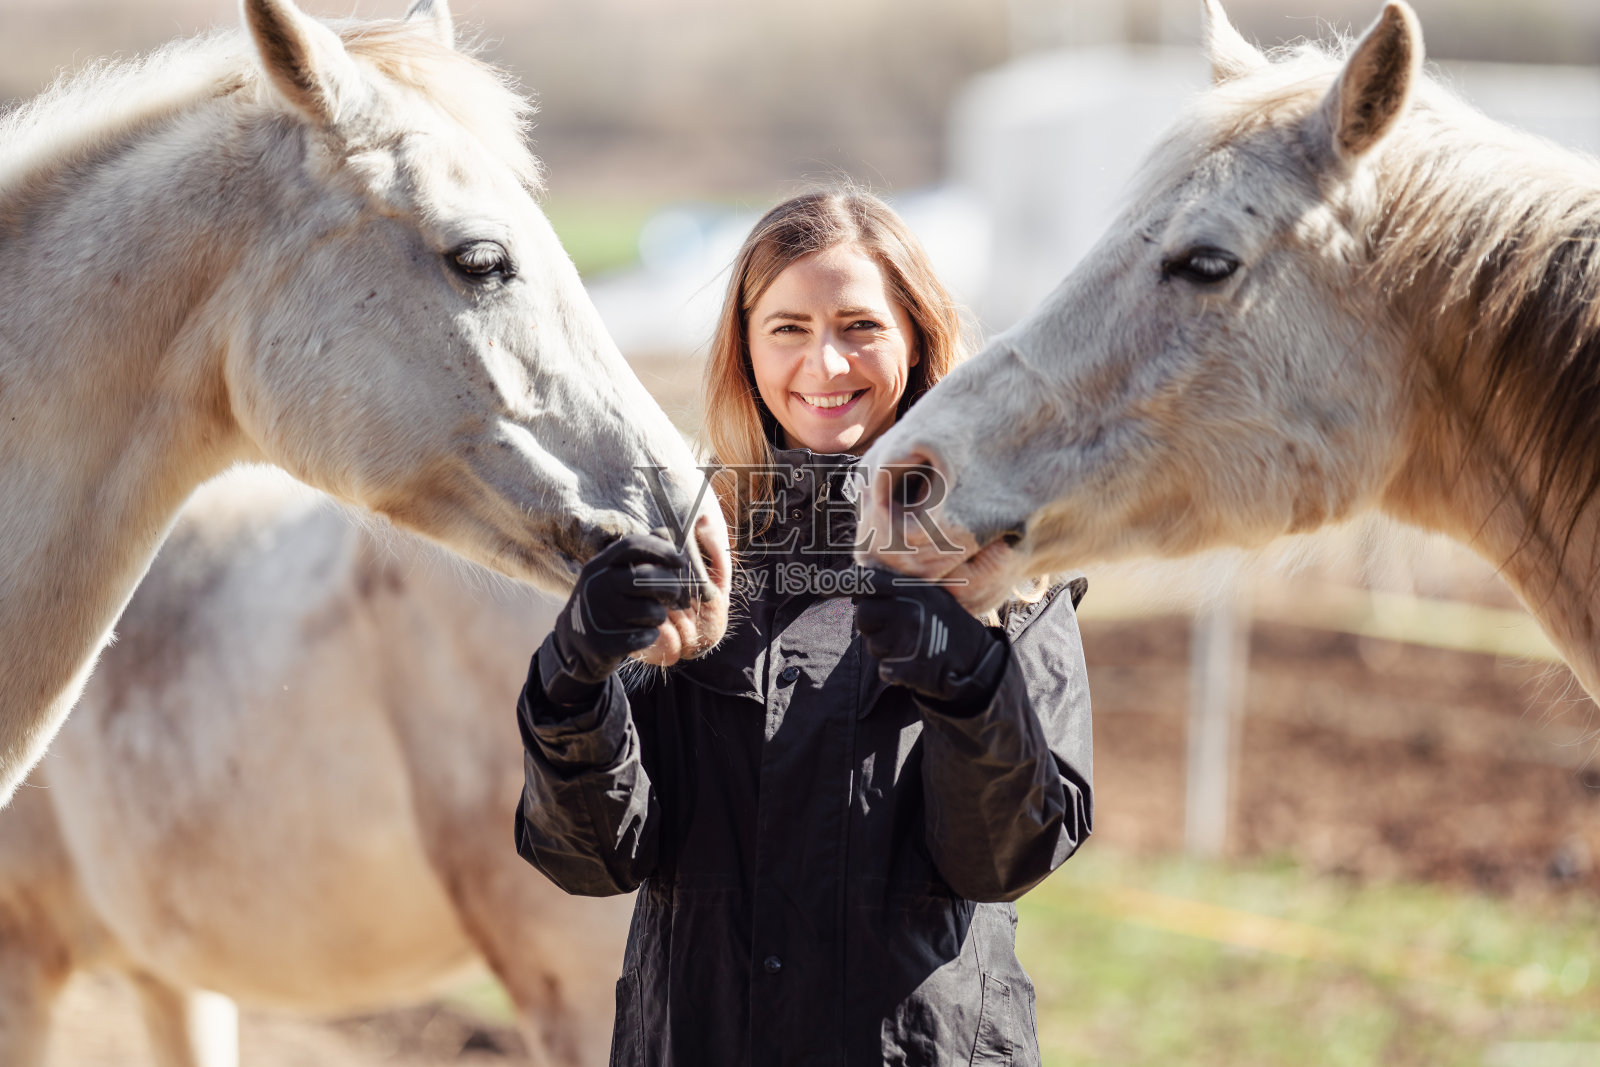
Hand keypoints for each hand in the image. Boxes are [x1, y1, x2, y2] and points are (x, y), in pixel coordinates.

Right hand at [543, 533, 695, 700]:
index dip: (661, 549)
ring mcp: (597, 614)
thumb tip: (666, 533)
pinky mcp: (602, 642)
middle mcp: (596, 585)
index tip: (681, 561)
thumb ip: (640, 554)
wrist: (574, 642)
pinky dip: (650, 636)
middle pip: (645, 577)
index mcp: (599, 565)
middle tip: (674, 594)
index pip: (632, 545)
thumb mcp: (614, 574)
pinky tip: (642, 634)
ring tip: (651, 616)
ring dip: (659, 614)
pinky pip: (644, 636)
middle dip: (670, 586)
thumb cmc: (606, 602)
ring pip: (650, 610)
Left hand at [854, 572, 1006, 710]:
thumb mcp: (932, 596)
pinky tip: (914, 666)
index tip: (839, 589)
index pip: (869, 582)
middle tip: (892, 631)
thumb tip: (855, 579)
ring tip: (912, 648)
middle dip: (871, 626)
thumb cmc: (948, 626)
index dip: (853, 587)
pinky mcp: (908, 668)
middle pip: (863, 615)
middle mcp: (909, 610)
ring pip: (873, 646)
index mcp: (914, 590)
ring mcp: (909, 640)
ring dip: (886, 651)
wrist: (977, 663)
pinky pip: (884, 670)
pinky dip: (895, 672)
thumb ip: (899, 587)